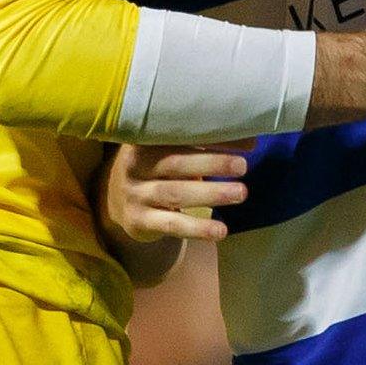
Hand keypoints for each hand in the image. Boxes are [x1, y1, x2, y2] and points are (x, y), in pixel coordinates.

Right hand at [99, 142, 249, 244]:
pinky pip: (170, 225)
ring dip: (210, 194)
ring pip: (175, 193)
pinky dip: (197, 228)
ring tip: (240, 193)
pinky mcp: (138, 221)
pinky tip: (220, 231)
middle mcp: (135, 164)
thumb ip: (201, 142)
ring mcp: (134, 194)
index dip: (215, 138)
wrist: (114, 199)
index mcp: (145, 138)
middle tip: (243, 166)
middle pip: (176, 162)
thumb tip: (251, 138)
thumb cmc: (156, 166)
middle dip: (212, 163)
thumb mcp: (168, 148)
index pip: (181, 134)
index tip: (248, 143)